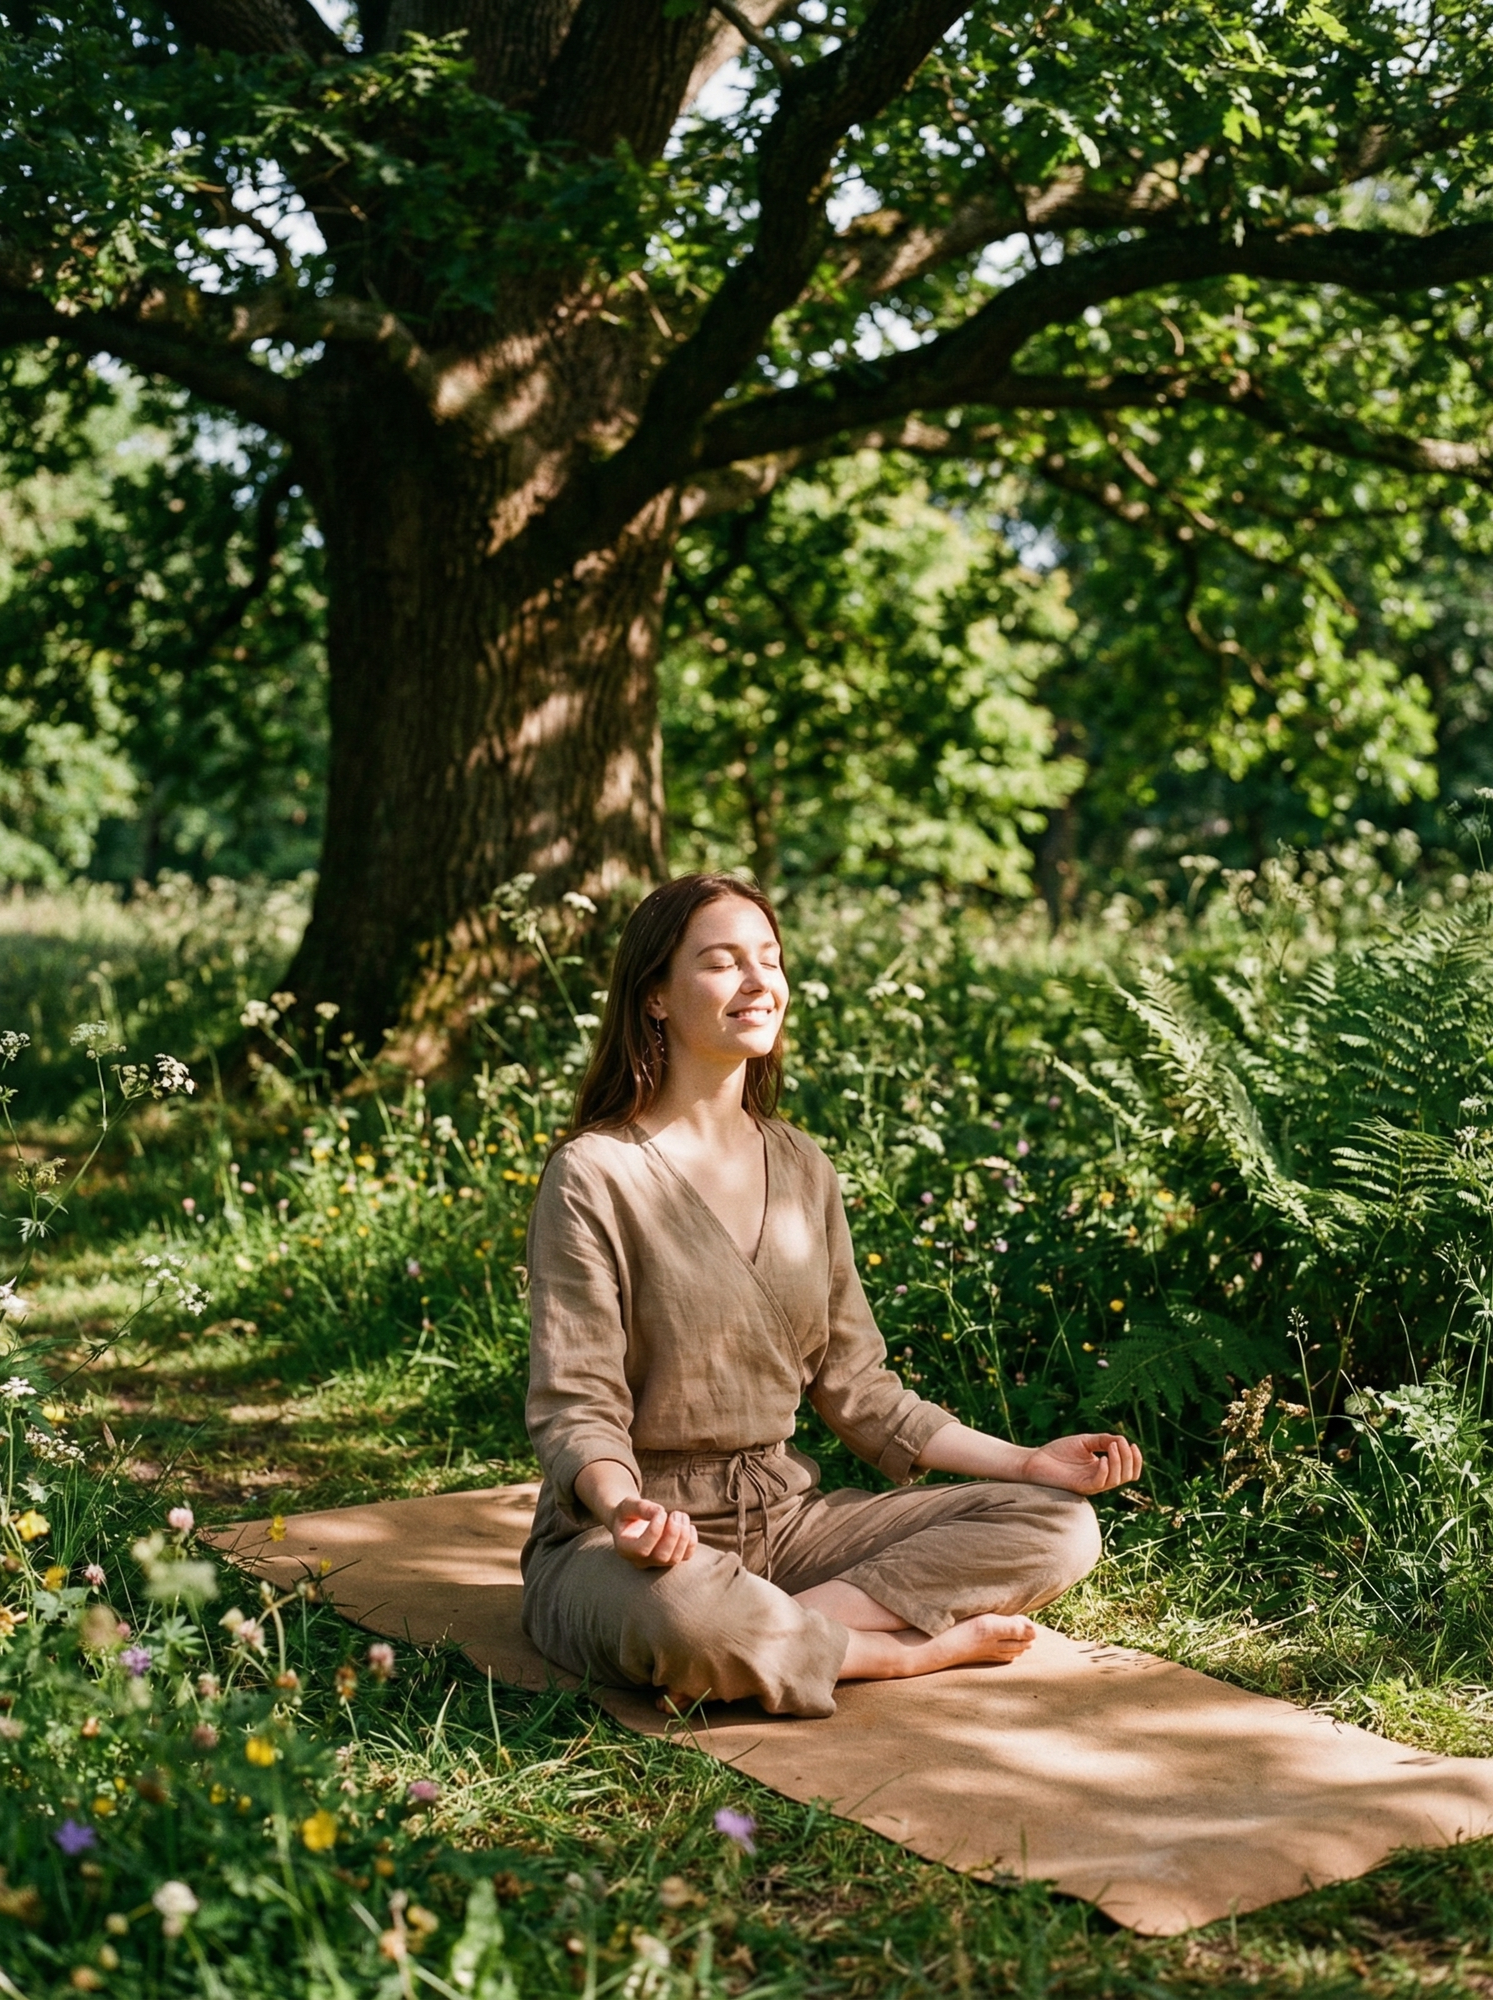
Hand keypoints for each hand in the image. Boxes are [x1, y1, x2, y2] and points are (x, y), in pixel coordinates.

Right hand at [610, 1495, 697, 1568]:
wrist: (630, 1523)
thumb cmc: (627, 1514)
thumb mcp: (627, 1506)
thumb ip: (640, 1508)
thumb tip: (660, 1512)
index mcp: (625, 1548)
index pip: (642, 1549)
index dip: (655, 1531)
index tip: (662, 1512)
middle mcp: (640, 1561)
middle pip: (662, 1557)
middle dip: (673, 1534)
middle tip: (676, 1513)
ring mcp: (656, 1562)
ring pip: (674, 1558)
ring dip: (684, 1535)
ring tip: (681, 1515)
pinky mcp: (670, 1558)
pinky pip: (685, 1556)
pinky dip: (692, 1541)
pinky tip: (688, 1525)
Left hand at [1022, 1432, 1142, 1494]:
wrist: (1035, 1460)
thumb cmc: (1058, 1451)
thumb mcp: (1084, 1441)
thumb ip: (1103, 1440)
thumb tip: (1122, 1440)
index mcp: (1103, 1468)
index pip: (1129, 1471)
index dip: (1136, 1460)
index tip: (1133, 1444)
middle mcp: (1100, 1478)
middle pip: (1127, 1476)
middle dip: (1129, 1459)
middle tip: (1122, 1444)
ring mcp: (1091, 1484)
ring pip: (1116, 1480)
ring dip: (1119, 1462)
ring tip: (1112, 1447)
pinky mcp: (1080, 1487)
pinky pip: (1099, 1483)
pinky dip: (1105, 1471)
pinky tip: (1103, 1459)